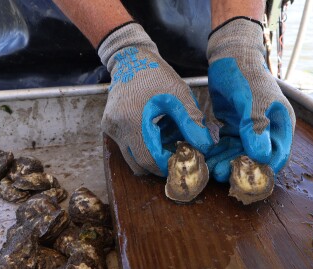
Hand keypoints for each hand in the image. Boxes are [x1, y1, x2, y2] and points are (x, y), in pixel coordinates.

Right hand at [98, 23, 213, 176]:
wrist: (131, 59)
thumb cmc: (157, 75)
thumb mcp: (180, 95)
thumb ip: (192, 122)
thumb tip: (203, 147)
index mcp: (132, 119)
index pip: (149, 158)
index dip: (167, 164)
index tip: (182, 159)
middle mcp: (116, 127)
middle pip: (138, 164)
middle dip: (159, 164)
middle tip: (176, 155)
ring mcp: (110, 128)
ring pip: (131, 159)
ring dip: (150, 157)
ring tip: (165, 145)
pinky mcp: (109, 127)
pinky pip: (126, 148)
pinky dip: (141, 147)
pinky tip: (153, 134)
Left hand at [206, 17, 295, 181]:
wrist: (230, 57)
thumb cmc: (246, 75)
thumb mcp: (252, 100)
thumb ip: (256, 127)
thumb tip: (262, 157)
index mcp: (281, 124)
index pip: (277, 155)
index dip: (263, 169)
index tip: (244, 178)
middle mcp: (269, 130)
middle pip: (256, 158)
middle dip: (238, 167)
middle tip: (220, 173)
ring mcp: (251, 130)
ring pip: (239, 153)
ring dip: (226, 161)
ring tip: (209, 167)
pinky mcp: (234, 127)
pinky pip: (227, 145)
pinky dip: (218, 152)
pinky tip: (206, 157)